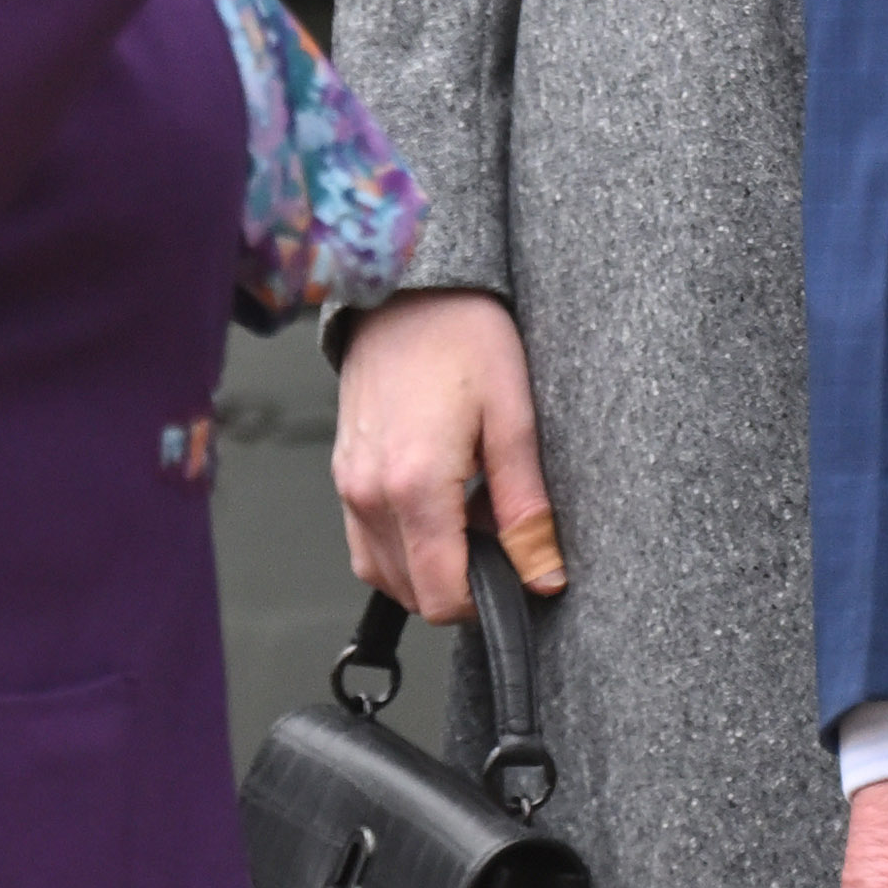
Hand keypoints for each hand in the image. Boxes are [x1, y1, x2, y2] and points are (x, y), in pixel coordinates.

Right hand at [331, 287, 562, 619]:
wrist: (408, 285)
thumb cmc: (464, 335)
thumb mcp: (514, 417)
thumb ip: (526, 509)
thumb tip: (544, 576)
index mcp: (415, 484)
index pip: (441, 596)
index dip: (485, 602)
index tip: (517, 574)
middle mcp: (370, 493)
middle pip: (412, 593)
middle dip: (460, 583)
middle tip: (500, 534)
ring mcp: (349, 484)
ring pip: (385, 572)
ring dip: (429, 567)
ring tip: (471, 515)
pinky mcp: (343, 471)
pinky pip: (366, 539)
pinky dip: (403, 543)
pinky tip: (439, 502)